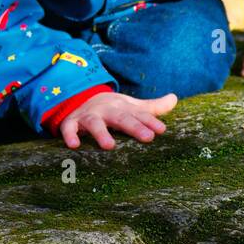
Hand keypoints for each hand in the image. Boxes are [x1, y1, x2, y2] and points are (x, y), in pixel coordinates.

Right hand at [58, 92, 176, 149]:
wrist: (80, 97)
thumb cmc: (112, 108)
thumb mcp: (132, 106)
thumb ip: (153, 107)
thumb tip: (174, 98)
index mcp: (124, 108)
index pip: (140, 115)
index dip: (151, 122)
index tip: (161, 130)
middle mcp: (108, 111)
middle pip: (122, 119)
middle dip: (134, 127)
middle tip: (148, 138)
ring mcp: (89, 116)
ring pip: (95, 124)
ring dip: (101, 133)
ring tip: (109, 146)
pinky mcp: (72, 122)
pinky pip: (69, 128)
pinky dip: (70, 135)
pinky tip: (74, 145)